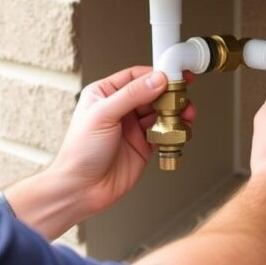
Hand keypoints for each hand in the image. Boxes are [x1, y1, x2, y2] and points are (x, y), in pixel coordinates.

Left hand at [47, 66, 195, 216]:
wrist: (82, 190)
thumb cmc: (80, 152)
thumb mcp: (103, 115)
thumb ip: (132, 95)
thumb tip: (157, 79)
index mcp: (105, 94)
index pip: (136, 76)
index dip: (156, 74)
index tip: (174, 74)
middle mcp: (120, 109)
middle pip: (153, 93)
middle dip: (170, 95)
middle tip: (183, 98)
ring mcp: (133, 128)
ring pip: (161, 113)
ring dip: (175, 113)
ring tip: (185, 115)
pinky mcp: (144, 145)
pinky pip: (165, 133)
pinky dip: (174, 131)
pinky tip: (178, 131)